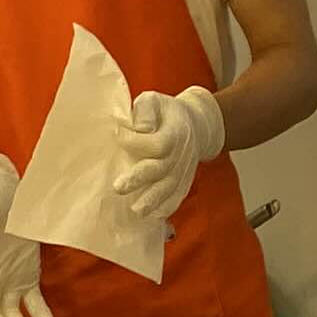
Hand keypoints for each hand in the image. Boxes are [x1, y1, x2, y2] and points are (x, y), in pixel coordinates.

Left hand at [110, 84, 231, 218]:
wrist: (197, 125)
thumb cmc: (166, 111)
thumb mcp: (154, 100)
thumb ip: (145, 110)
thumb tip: (140, 128)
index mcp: (174, 132)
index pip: (157, 143)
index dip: (135, 142)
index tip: (118, 135)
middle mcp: (181, 154)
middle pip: (161, 169)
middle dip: (140, 179)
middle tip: (119, 188)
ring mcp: (183, 170)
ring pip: (169, 187)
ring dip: (153, 200)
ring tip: (137, 211)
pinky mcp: (183, 182)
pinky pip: (177, 196)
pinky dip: (167, 207)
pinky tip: (154, 217)